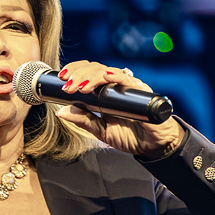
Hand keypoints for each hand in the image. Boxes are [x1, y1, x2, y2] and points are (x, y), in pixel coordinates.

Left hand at [53, 60, 184, 158]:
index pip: (87, 72)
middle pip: (94, 67)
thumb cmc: (130, 136)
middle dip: (77, 74)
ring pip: (106, 70)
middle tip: (66, 86)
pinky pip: (125, 78)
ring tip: (78, 87)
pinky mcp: (139, 90)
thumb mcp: (101, 130)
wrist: (153, 146)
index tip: (60, 79)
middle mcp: (115, 85)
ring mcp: (127, 86)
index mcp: (104, 92)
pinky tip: (101, 78)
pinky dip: (112, 76)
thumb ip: (83, 120)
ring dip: (89, 76)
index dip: (74, 71)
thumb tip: (61, 112)